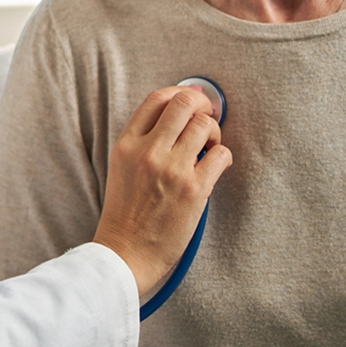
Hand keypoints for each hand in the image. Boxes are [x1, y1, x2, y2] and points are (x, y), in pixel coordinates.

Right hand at [94, 87, 231, 298]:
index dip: (180, 93)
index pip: (156, 99)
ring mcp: (171, 169)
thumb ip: (143, 141)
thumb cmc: (125, 213)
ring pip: (205, 126)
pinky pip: (221, 155)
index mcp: (126, 144)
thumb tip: (177, 112)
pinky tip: (215, 167)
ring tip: (209, 149)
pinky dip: (223, 156)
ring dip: (214, 133)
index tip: (191, 103)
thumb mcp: (122, 167)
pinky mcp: (194, 190)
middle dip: (202, 107)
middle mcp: (148, 151)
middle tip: (206, 121)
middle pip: (184, 104)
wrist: (125, 253)